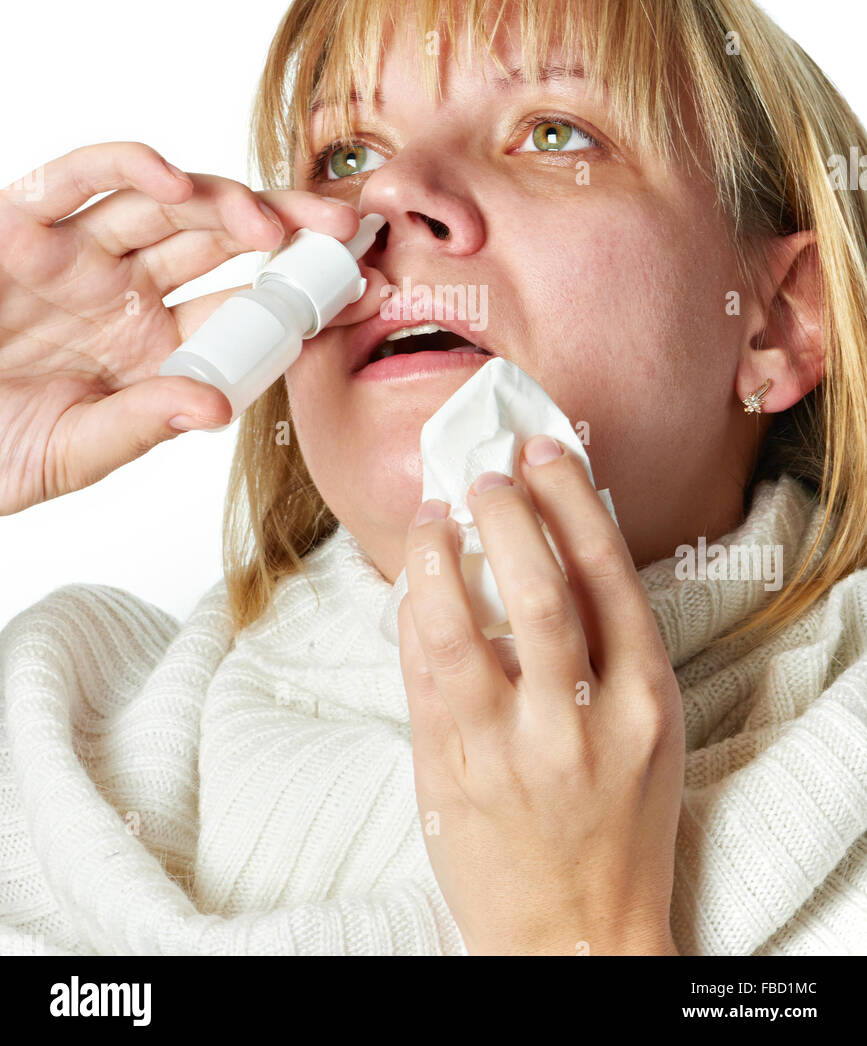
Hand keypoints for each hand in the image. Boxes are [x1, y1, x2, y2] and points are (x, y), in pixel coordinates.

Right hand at [0, 141, 381, 513]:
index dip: (300, 297)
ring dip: (223, 200)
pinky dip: (126, 167)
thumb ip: (139, 427)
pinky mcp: (22, 220)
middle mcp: (124, 289)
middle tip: (344, 230)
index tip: (361, 289)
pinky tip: (174, 181)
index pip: (241, 311)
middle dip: (286, 230)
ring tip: (270, 222)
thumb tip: (216, 414)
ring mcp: (78, 252)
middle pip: (221, 240)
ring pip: (167, 203)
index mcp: (150, 346)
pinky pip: (79, 179)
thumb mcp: (67, 454)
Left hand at [397, 435, 684, 955]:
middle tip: (486, 473)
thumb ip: (609, 641)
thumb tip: (554, 537)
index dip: (571, 496)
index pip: (608, 572)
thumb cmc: (617, 818)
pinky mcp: (448, 772)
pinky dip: (412, 614)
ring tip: (433, 514)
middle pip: (540, 585)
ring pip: (461, 626)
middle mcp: (580, 722)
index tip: (545, 450)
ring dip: (439, 553)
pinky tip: (413, 583)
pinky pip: (420, 672)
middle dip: (507, 508)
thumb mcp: (646, 726)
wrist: (578, 934)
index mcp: (644, 700)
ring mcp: (509, 750)